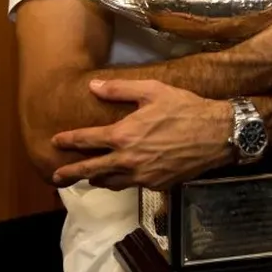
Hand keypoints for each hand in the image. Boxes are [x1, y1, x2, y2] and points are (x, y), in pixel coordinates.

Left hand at [50, 79, 233, 190]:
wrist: (216, 133)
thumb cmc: (185, 108)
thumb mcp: (153, 90)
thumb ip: (120, 89)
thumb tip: (94, 85)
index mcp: (123, 135)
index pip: (87, 140)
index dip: (69, 140)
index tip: (56, 141)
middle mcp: (127, 159)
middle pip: (90, 169)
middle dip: (70, 173)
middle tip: (57, 177)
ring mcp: (141, 176)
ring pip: (110, 182)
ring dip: (96, 179)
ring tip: (89, 178)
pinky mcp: (156, 184)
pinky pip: (132, 185)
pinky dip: (123, 181)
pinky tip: (123, 177)